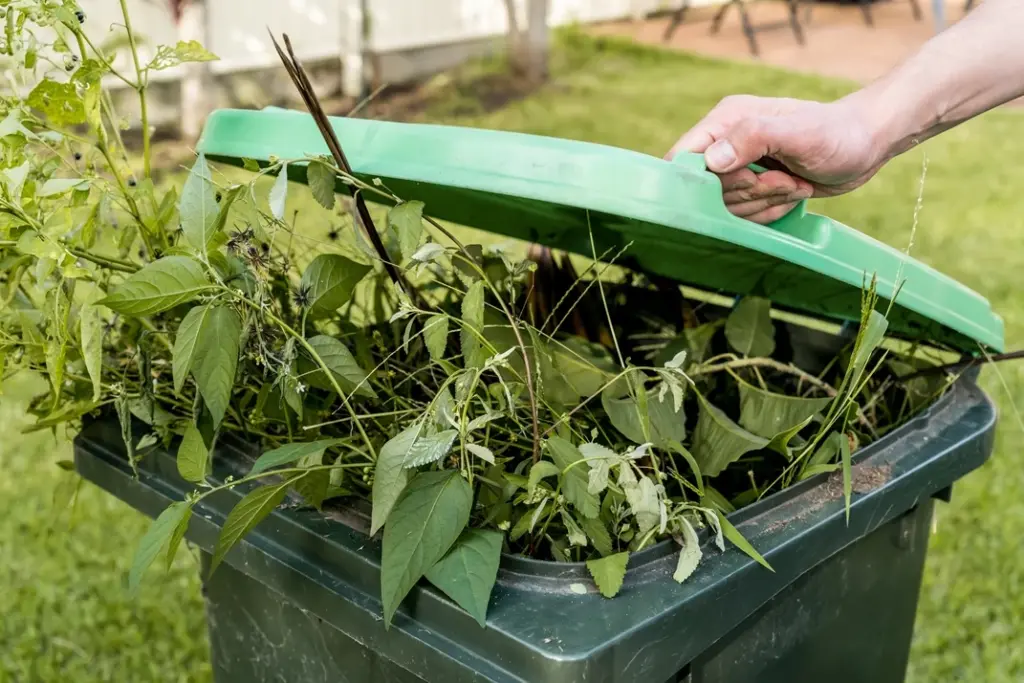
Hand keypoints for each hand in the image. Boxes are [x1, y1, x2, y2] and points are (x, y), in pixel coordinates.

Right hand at [666, 95, 887, 223]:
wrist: (866, 144)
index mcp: (726, 121)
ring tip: (793, 182)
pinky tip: (792, 193)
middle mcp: (725, 143)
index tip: (743, 180)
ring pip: (727, 208)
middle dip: (749, 193)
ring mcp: (738, 168)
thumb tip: (711, 160)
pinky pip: (744, 216)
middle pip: (708, 191)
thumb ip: (752, 138)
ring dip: (764, 203)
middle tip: (784, 179)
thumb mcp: (798, 133)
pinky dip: (770, 211)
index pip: (683, 158)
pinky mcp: (752, 188)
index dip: (703, 181)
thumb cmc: (837, 132)